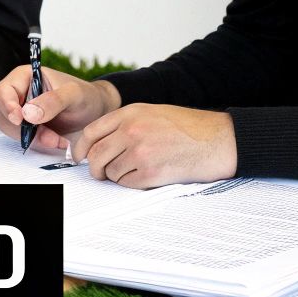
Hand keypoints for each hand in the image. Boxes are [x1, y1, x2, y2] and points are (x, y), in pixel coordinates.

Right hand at [0, 64, 118, 153]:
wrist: (95, 113)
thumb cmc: (86, 96)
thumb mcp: (74, 94)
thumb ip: (53, 101)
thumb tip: (28, 113)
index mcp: (25, 77)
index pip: (4, 91)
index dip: (7, 106)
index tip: (19, 119)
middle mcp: (19, 93)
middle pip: (4, 114)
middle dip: (24, 129)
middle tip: (48, 136)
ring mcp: (22, 112)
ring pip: (12, 130)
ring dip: (33, 139)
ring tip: (57, 139)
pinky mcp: (28, 128)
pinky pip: (24, 139)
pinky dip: (39, 144)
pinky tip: (57, 141)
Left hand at [72, 103, 236, 188]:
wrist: (218, 140)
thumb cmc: (189, 127)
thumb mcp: (152, 112)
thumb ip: (125, 123)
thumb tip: (101, 143)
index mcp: (130, 113)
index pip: (91, 132)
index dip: (81, 148)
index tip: (79, 158)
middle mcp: (131, 131)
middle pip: (96, 155)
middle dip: (95, 168)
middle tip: (101, 173)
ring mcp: (140, 152)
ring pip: (111, 172)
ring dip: (118, 176)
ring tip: (137, 170)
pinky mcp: (150, 172)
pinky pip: (127, 184)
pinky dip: (132, 183)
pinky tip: (148, 175)